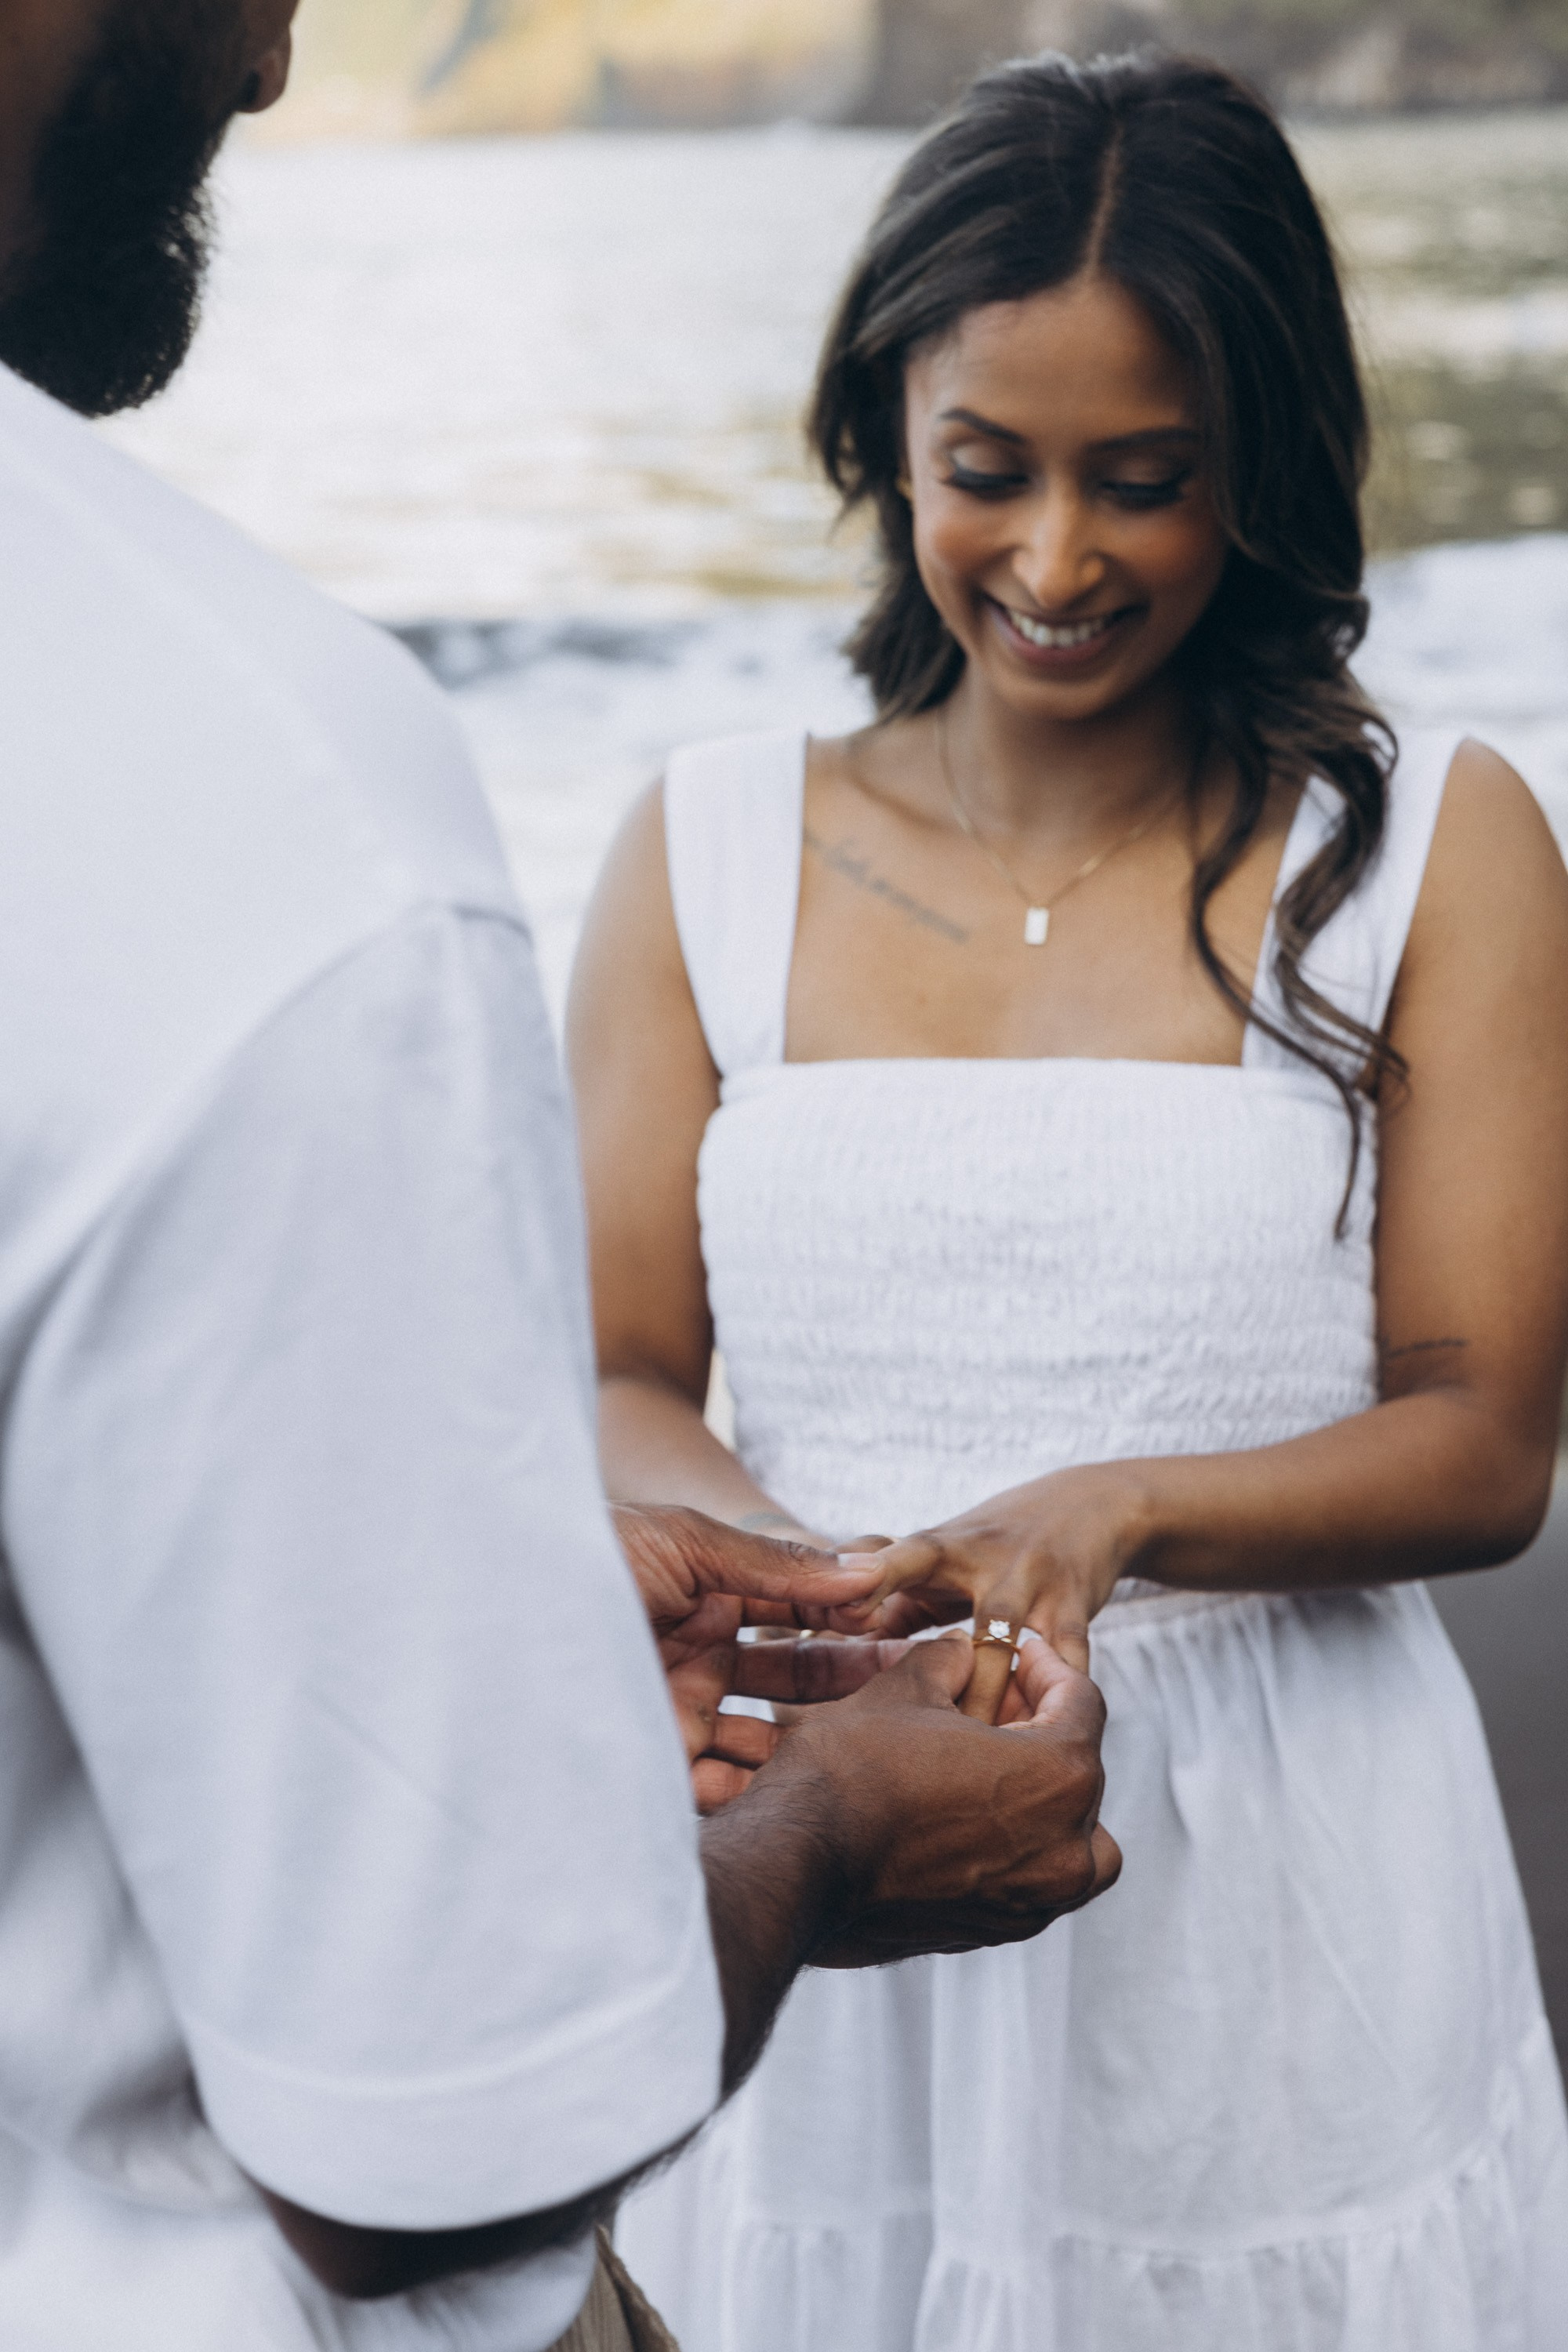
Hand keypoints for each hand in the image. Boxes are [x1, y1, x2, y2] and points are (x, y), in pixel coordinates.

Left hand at [612, 1505, 904, 1810]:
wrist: (505, 1607)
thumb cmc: (591, 1555)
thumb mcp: (685, 1541)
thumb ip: (776, 1562)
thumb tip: (868, 1573)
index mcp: (709, 1597)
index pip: (799, 1612)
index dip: (850, 1621)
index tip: (905, 1631)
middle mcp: (699, 1657)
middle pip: (794, 1680)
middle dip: (855, 1688)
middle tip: (922, 1691)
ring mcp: (679, 1711)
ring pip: (765, 1744)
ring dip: (816, 1748)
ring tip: (877, 1749)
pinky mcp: (656, 1762)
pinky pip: (718, 1791)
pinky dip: (760, 1795)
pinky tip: (808, 1784)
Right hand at [774, 1630, 1119, 1966]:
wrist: (793, 1861)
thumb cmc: (851, 1773)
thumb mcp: (904, 1689)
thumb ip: (950, 1662)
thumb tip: (962, 1654)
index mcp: (1060, 1778)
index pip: (1081, 1702)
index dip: (1043, 1666)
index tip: (1014, 1653)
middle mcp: (1064, 1849)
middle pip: (1080, 1771)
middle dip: (1039, 1727)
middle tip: (992, 1699)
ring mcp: (1032, 1901)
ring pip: (1071, 1841)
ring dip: (1043, 1799)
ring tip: (987, 1767)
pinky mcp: (993, 1931)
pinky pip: (1031, 1881)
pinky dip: (1014, 1846)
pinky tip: (958, 1813)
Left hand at [835, 1464, 1144, 1722]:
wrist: (1089, 1507)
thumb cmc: (990, 1541)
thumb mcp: (939, 1556)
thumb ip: (888, 1599)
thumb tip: (823, 1645)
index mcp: (940, 1547)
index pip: (900, 1555)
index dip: (873, 1579)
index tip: (848, 1616)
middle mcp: (986, 1560)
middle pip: (963, 1612)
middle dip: (941, 1663)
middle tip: (909, 1720)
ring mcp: (1033, 1586)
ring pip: (1003, 1657)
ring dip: (982, 1708)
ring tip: (962, 1765)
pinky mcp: (1075, 1613)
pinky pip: (1064, 1671)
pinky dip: (1046, 1707)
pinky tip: (1031, 1749)